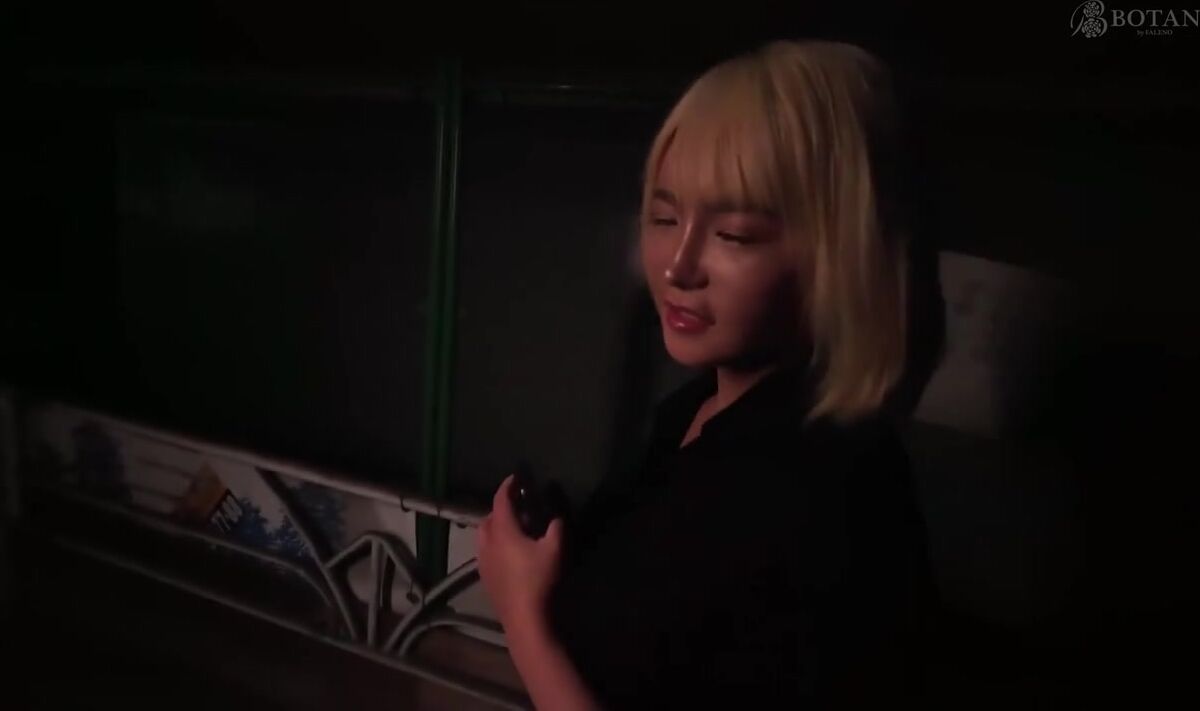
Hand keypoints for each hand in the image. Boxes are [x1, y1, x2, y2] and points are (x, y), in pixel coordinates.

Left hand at [476, 473, 565, 632]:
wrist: (524, 618)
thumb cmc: (539, 580)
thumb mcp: (555, 550)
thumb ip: (556, 528)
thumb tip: (555, 518)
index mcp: (502, 531)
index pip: (501, 500)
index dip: (507, 486)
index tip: (515, 478)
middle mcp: (486, 542)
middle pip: (488, 517)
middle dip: (501, 508)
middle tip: (519, 507)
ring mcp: (482, 562)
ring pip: (484, 536)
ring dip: (495, 527)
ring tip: (514, 530)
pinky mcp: (484, 577)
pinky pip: (485, 552)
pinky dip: (494, 544)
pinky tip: (509, 554)